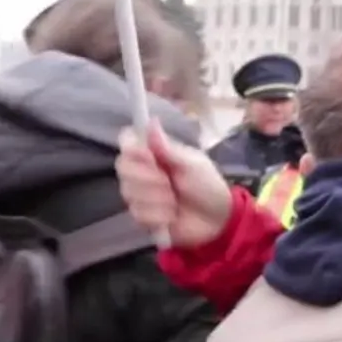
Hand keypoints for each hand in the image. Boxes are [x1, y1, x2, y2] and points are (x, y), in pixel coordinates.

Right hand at [116, 120, 232, 246]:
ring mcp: (139, 195)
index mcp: (154, 154)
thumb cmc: (207, 185)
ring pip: (130, 194)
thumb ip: (168, 148)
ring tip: (176, 202)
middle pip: (124, 169)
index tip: (150, 157)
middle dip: (151, 179)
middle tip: (171, 184)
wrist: (217, 219)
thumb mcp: (192, 165)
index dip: (133, 150)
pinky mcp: (142, 217)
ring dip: (159, 200)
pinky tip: (172, 216)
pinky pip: (138, 214)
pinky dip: (159, 217)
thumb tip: (151, 122)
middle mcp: (141, 172)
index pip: (127, 143)